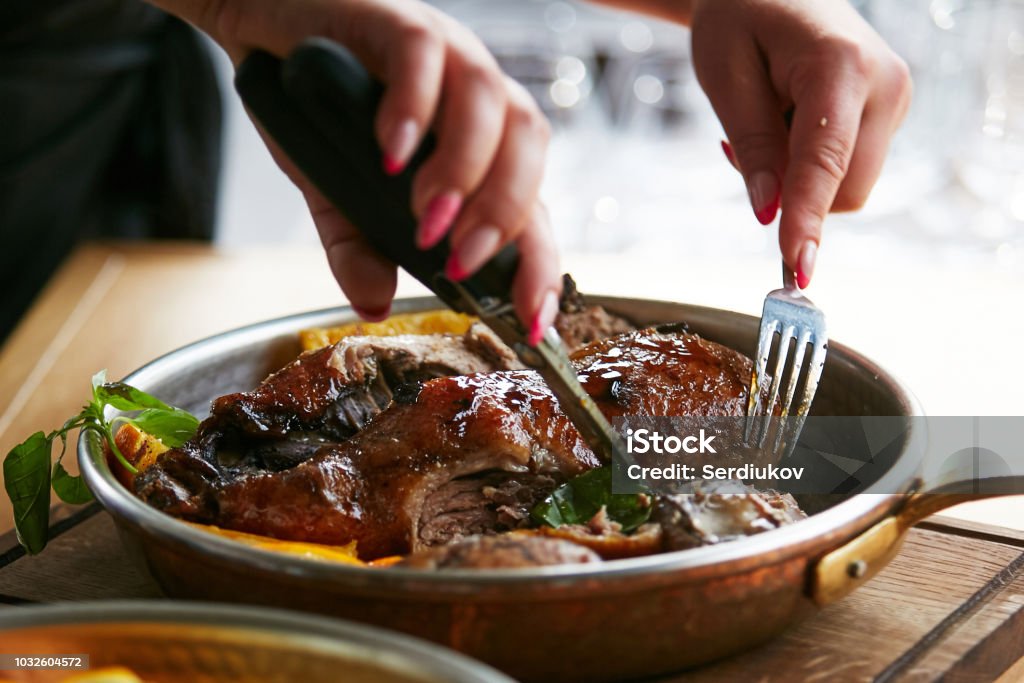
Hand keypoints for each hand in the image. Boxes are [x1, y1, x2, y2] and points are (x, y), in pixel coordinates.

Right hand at [151, 0, 559, 335]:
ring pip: (488, 100)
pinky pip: (421, 54)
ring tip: (425, 218)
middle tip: (461, 262)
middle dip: (503, 215)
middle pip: (528, 147)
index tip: (533, 320)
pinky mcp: (396, 18)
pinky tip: (390, 153)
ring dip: (464, 169)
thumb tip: (375, 305)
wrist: (262, 31)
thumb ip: (358, 247)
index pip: (529, 204)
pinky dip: (412, 108)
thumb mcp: (336, 193)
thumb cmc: (316, 107)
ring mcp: (443, 52)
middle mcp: (474, 96)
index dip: (538, 262)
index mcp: (478, 143)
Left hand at [690, 0, 911, 286]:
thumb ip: (752, 146)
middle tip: (740, 145)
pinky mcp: (891, 112)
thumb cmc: (741, 17)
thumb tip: (769, 216)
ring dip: (801, 179)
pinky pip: (849, 169)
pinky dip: (813, 167)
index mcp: (841, 66)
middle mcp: (886, 85)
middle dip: (794, 194)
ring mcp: (896, 99)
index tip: (798, 270)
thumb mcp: (726, 77)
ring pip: (849, 187)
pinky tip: (791, 121)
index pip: (825, 164)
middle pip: (846, 191)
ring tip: (769, 119)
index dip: (807, 221)